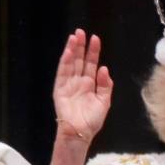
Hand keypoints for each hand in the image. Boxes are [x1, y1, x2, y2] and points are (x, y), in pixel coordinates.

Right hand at [52, 29, 112, 143]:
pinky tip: (68, 52)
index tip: (95, 38)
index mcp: (90, 84)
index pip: (91, 64)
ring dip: (72, 50)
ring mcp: (68, 84)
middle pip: (79, 60)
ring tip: (74, 37)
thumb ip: (105, 85)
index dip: (93, 51)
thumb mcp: (104, 102)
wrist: (80, 133)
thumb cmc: (92, 120)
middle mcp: (78, 82)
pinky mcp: (59, 89)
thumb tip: (104, 69)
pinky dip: (65, 62)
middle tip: (81, 32)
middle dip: (81, 46)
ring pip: (70, 64)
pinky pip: (62, 73)